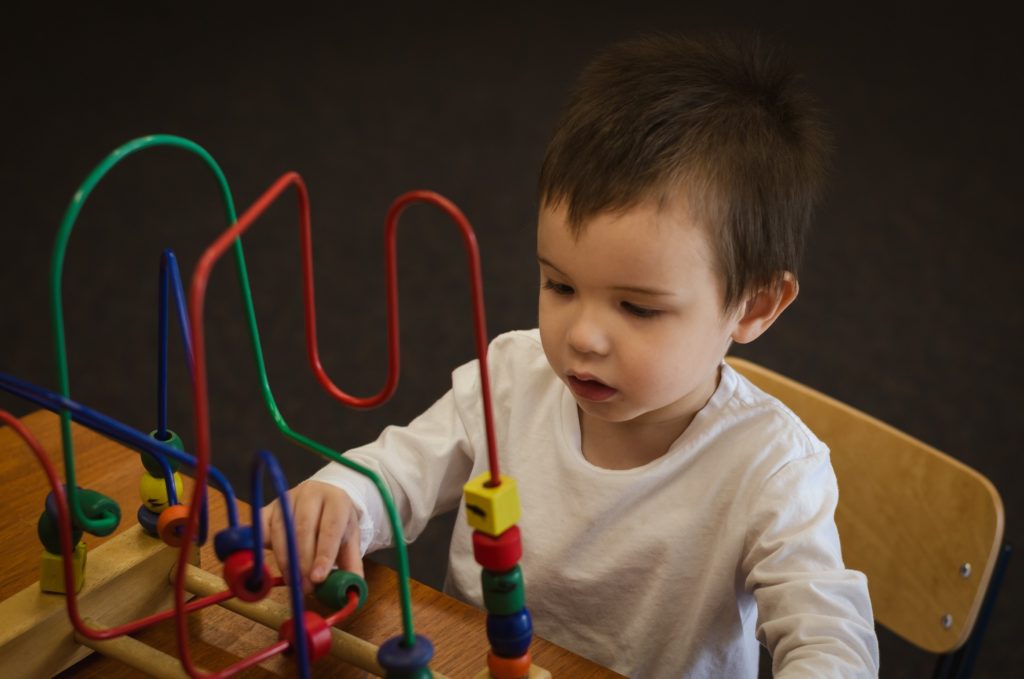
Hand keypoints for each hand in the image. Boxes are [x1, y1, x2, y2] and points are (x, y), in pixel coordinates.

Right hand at [261, 479, 363, 593]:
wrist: (323, 500)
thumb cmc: (336, 522)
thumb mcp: (350, 540)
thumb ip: (352, 565)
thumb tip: (352, 589)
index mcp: (336, 500)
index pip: (330, 527)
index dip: (324, 554)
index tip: (318, 578)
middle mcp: (311, 494)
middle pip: (303, 528)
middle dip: (303, 562)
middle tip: (305, 587)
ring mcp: (287, 499)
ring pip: (281, 530)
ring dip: (285, 561)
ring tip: (294, 582)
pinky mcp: (268, 508)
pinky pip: (260, 528)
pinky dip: (260, 547)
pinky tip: (264, 566)